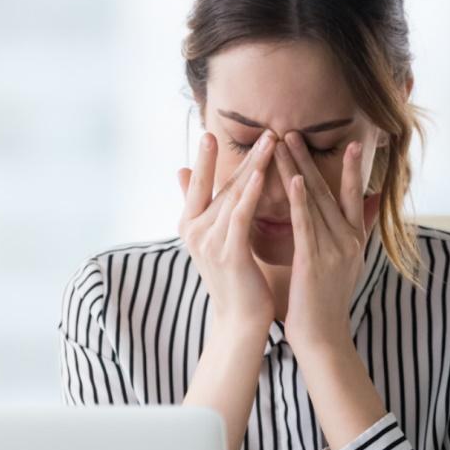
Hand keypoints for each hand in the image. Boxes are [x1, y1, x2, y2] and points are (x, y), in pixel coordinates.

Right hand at [177, 129, 277, 335]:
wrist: (239, 321)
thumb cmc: (233, 278)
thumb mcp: (210, 238)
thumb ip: (198, 205)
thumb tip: (179, 170)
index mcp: (189, 225)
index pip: (198, 183)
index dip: (204, 158)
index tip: (210, 132)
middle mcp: (194, 231)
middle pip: (219, 184)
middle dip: (242, 155)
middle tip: (262, 129)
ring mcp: (209, 242)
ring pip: (232, 195)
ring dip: (253, 166)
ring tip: (270, 142)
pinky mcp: (229, 253)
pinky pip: (240, 217)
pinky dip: (250, 194)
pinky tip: (261, 175)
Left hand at [272, 131, 377, 354]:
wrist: (323, 339)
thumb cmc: (325, 303)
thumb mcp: (347, 265)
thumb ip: (357, 233)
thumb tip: (372, 206)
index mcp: (355, 240)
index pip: (354, 196)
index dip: (352, 169)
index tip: (349, 142)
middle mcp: (349, 240)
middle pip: (329, 191)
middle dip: (310, 160)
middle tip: (292, 131)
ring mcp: (335, 250)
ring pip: (315, 202)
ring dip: (298, 169)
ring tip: (283, 143)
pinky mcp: (316, 262)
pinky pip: (307, 225)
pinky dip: (300, 201)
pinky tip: (293, 179)